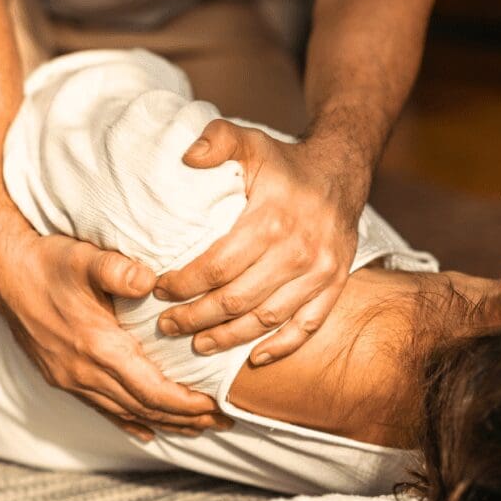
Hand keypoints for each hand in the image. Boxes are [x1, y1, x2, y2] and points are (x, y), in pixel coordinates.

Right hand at [0, 222, 230, 440]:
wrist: (3, 272)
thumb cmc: (48, 261)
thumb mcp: (86, 258)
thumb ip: (119, 270)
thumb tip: (152, 280)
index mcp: (96, 346)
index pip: (152, 390)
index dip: (187, 403)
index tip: (217, 405)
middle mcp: (83, 372)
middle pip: (144, 408)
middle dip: (186, 418)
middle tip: (223, 420)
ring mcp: (69, 378)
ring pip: (125, 412)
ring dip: (163, 422)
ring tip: (197, 428)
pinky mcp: (60, 377)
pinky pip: (100, 409)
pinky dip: (128, 421)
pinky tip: (146, 430)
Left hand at [154, 119, 363, 364]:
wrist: (341, 172)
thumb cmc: (283, 162)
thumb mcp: (249, 140)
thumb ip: (217, 140)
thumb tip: (188, 158)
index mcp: (272, 219)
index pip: (218, 266)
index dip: (184, 284)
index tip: (159, 289)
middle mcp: (299, 251)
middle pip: (238, 300)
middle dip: (196, 317)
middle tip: (167, 325)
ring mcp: (320, 271)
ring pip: (267, 319)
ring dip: (229, 338)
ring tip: (197, 344)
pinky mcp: (335, 284)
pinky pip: (308, 325)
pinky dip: (281, 347)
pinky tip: (253, 359)